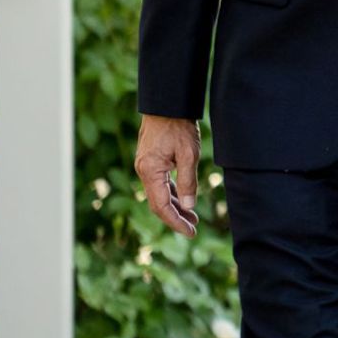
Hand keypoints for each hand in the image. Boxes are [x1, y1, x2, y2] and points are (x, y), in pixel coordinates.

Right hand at [135, 114, 202, 237]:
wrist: (167, 105)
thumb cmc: (179, 127)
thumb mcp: (189, 154)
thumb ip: (188, 181)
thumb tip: (190, 207)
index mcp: (150, 172)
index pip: (162, 206)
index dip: (176, 222)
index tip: (190, 232)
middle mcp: (144, 172)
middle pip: (158, 204)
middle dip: (175, 217)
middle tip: (193, 228)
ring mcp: (146, 167)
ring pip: (159, 194)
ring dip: (175, 206)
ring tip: (193, 218)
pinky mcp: (151, 162)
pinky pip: (160, 184)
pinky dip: (172, 194)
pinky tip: (184, 200)